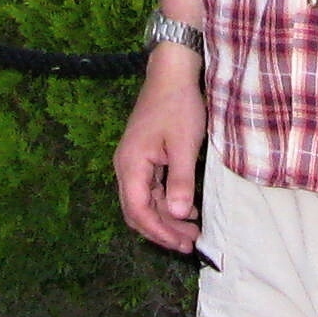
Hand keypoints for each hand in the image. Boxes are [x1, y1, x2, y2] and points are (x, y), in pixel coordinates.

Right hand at [114, 45, 207, 251]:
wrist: (171, 73)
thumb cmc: (178, 106)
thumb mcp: (184, 144)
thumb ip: (180, 181)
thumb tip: (180, 215)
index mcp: (131, 165)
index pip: (138, 211)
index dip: (160, 232)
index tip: (183, 243)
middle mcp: (126, 167)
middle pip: (137, 211)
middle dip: (162, 230)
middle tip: (190, 242)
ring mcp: (133, 162)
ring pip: (144, 202)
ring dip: (165, 218)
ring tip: (191, 230)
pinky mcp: (143, 157)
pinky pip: (149, 189)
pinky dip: (165, 202)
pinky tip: (186, 208)